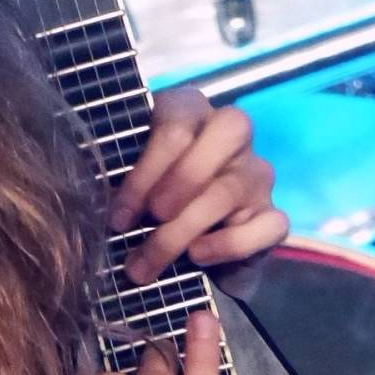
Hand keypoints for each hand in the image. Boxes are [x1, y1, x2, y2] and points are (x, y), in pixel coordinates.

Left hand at [110, 86, 287, 283]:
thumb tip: (101, 207)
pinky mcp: (272, 217)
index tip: (119, 216)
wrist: (188, 256)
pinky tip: (198, 256)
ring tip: (151, 261)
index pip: (179, 120)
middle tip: (151, 218)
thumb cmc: (149, 205)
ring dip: (185, 227)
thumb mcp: (131, 188)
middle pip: (228, 131)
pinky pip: (268, 225)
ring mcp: (256, 175)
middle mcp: (231, 137)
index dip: (147, 169)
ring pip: (233, 186)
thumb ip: (123, 186)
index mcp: (191, 114)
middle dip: (182, 179)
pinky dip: (229, 244)